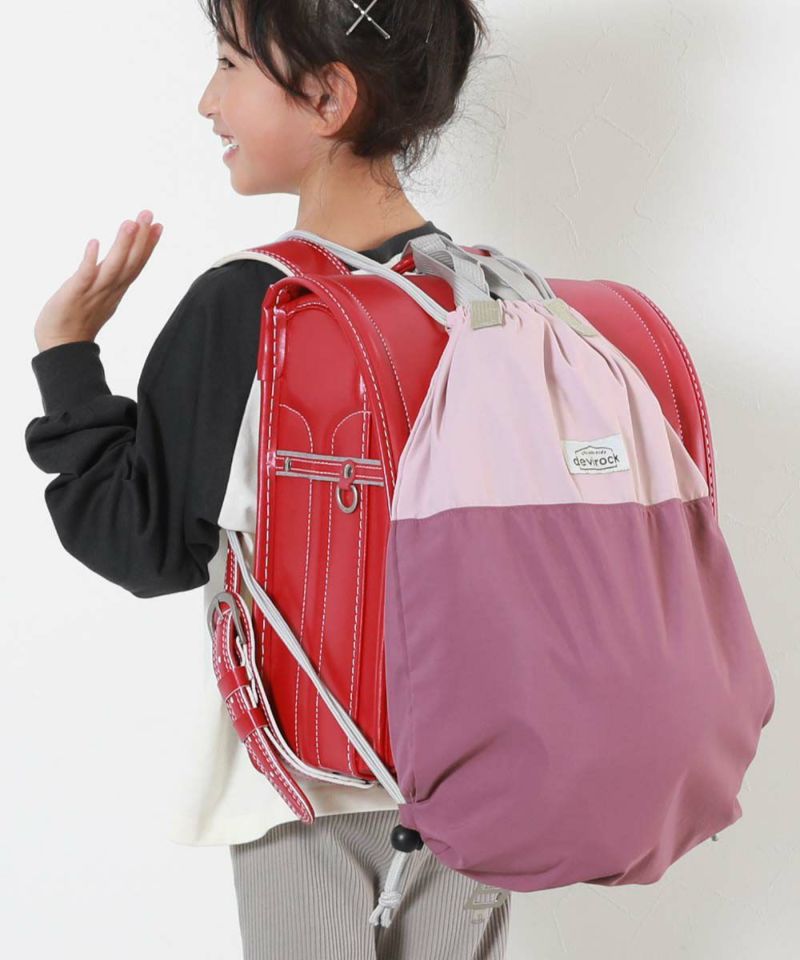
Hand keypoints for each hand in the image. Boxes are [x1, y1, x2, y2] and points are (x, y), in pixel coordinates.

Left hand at [34, 209, 163, 352]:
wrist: (61, 346)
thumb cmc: (77, 322)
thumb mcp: (99, 296)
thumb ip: (108, 278)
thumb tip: (118, 262)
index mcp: (116, 290)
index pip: (136, 265)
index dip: (148, 245)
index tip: (159, 225)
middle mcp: (110, 289)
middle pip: (130, 262)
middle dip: (141, 238)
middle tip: (148, 214)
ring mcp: (93, 292)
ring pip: (113, 267)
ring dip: (123, 245)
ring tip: (130, 222)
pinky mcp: (75, 294)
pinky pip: (85, 275)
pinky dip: (91, 260)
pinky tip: (94, 242)